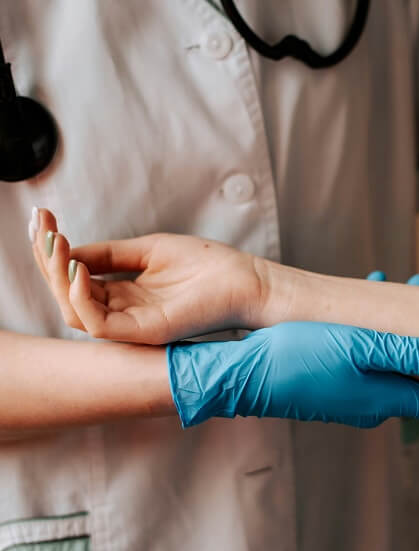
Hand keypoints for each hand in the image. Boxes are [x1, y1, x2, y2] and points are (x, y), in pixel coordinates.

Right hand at [29, 208, 262, 343]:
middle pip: (67, 294)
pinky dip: (81, 297)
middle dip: (47, 259)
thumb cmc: (206, 266)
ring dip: (58, 276)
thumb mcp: (149, 250)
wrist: (244, 280)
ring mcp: (131, 325)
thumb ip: (110, 253)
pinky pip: (98, 324)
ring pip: (74, 310)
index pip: (74, 278)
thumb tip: (69, 248)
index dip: (54, 251)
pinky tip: (79, 268)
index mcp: (123, 294)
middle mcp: (122, 312)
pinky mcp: (144, 332)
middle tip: (41, 226)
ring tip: (57, 243)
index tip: (42, 217)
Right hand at [168, 321, 418, 429]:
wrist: (241, 375)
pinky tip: (368, 305)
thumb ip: (405, 355)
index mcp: (384, 396)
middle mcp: (371, 401)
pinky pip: (367, 359)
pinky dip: (378, 335)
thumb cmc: (295, 359)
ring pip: (393, 363)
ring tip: (408, 284)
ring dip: (406, 332)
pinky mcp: (329, 385)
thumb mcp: (355, 349)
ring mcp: (349, 395)